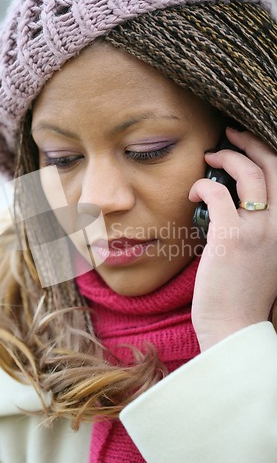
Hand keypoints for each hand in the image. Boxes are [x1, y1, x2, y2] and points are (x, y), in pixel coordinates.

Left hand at [189, 128, 276, 350]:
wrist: (234, 327)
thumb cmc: (243, 293)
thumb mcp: (264, 255)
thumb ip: (260, 226)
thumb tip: (234, 197)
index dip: (267, 152)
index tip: (247, 144)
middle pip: (273, 165)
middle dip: (250, 142)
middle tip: (229, 135)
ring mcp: (259, 229)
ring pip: (248, 173)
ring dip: (227, 158)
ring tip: (209, 157)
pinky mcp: (232, 237)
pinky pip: (217, 194)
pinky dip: (202, 185)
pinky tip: (193, 192)